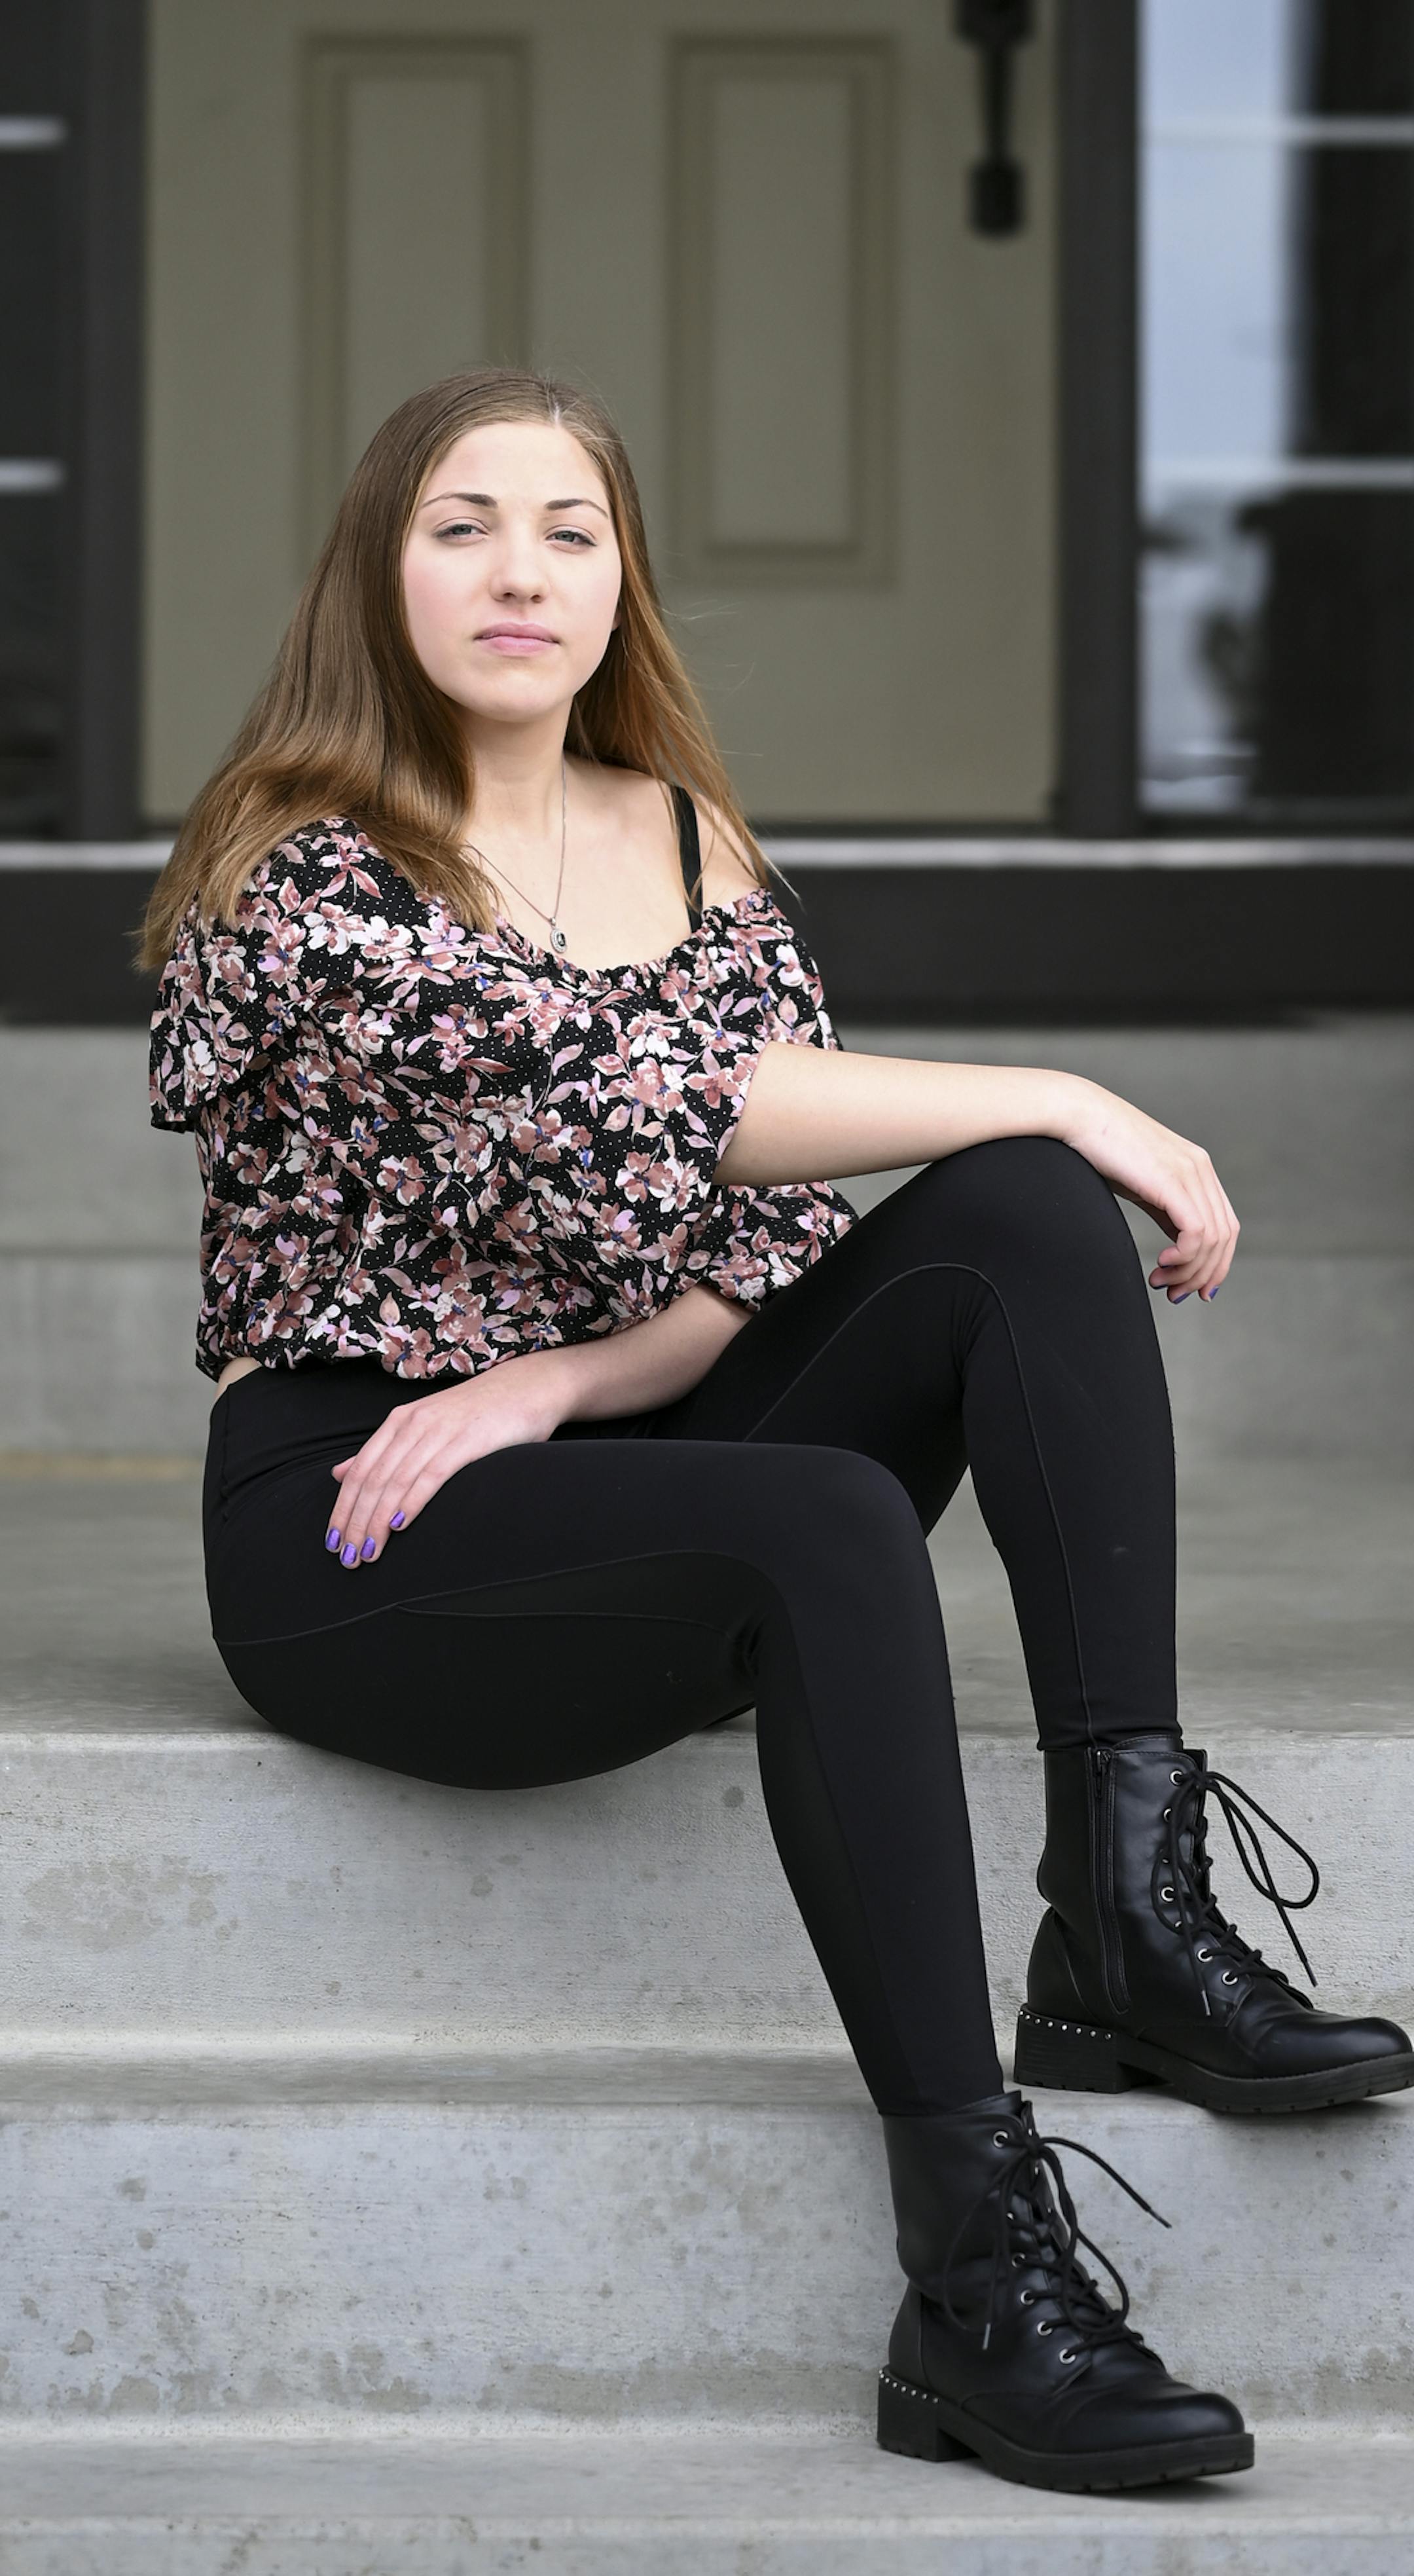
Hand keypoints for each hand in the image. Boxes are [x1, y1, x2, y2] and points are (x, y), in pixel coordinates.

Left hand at [323, 1351, 566, 1567]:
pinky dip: (412, 1500)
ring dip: (377, 1521)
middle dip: (356, 1523)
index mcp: (398, 1421)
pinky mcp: (467, 1441)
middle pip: (373, 1480)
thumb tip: (339, 1474)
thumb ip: (383, 1452)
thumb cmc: (477, 1414)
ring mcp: (439, 1430)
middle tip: (348, 1558)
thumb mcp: (422, 1427)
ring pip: (396, 1482)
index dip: (342, 1509)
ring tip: (368, 1553)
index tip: (333, 1543)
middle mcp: (412, 1424)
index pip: (359, 1471)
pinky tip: (399, 1525)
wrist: (528, 1387)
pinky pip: (432, 1474)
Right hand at [1058, 1081, 1238, 1303]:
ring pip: (1212, 1240)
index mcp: (1198, 1169)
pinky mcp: (1173, 1181)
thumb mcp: (1142, 1186)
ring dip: (1188, 1271)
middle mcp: (1201, 1169)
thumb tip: (1176, 1250)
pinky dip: (1183, 1257)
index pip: (1226, 1227)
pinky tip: (1160, 1262)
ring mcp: (1191, 1173)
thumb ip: (1165, 1212)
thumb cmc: (1101, 1150)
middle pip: (1225, 1238)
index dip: (1216, 1265)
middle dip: (1203, 1275)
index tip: (1191, 1289)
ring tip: (1160, 1281)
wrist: (1078, 1116)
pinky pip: (1196, 1232)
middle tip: (1174, 1294)